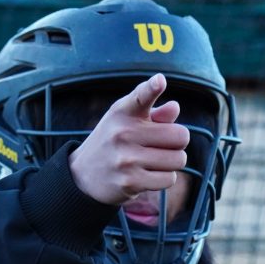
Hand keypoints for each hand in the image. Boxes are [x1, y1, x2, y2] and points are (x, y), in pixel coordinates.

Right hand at [68, 74, 189, 205]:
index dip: (152, 88)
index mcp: (123, 112)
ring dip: (172, 163)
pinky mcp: (130, 182)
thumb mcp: (128, 121)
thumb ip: (155, 114)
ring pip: (178, 160)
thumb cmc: (115, 141)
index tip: (159, 81)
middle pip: (181, 136)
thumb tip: (175, 108)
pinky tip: (148, 175)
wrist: (83, 174)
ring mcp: (126, 159)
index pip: (141, 96)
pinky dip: (164, 178)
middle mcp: (123, 133)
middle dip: (177, 143)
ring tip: (153, 161)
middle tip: (161, 146)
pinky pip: (169, 179)